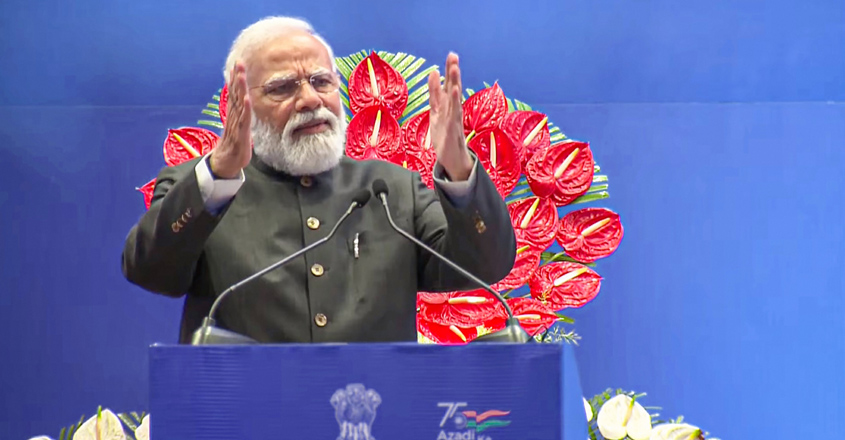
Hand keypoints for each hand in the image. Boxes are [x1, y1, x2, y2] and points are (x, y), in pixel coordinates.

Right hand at [210, 62, 251, 178]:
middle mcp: (233, 116)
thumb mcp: (238, 125)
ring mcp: (236, 124)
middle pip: (235, 94)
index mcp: (233, 113)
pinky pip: (244, 119)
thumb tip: (243, 102)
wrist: (226, 162)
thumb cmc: (234, 144)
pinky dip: (245, 108)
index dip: (236, 78)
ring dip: (240, 89)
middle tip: (239, 62)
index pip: (234, 92)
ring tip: (241, 75)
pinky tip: (247, 99)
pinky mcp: (241, 133)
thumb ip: (240, 114)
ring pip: (238, 103)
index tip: (238, 64)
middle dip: (237, 78)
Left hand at [427, 53, 473, 180]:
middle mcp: (453, 109)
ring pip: (455, 98)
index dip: (449, 71)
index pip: (449, 85)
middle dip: (453, 72)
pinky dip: (454, 103)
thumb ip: (434, 93)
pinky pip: (454, 114)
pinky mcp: (452, 129)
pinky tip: (455, 92)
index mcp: (448, 105)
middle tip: (454, 56)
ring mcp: (454, 119)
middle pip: (453, 88)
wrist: (452, 159)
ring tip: (455, 69)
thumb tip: (433, 72)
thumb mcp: (436, 111)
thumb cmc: (445, 135)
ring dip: (455, 83)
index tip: (451, 55)